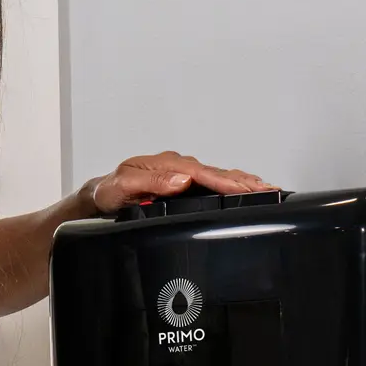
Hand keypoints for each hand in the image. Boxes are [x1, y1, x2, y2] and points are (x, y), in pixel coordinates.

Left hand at [85, 152, 275, 215]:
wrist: (96, 199)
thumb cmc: (106, 194)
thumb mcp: (120, 188)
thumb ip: (149, 183)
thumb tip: (181, 180)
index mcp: (164, 166)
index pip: (201, 174)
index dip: (225, 182)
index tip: (245, 188)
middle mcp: (175, 168)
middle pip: (215, 174)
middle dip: (243, 181)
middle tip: (268, 188)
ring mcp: (179, 175)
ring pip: (216, 177)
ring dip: (241, 183)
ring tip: (265, 189)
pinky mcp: (181, 185)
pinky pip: (209, 183)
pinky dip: (229, 186)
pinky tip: (243, 191)